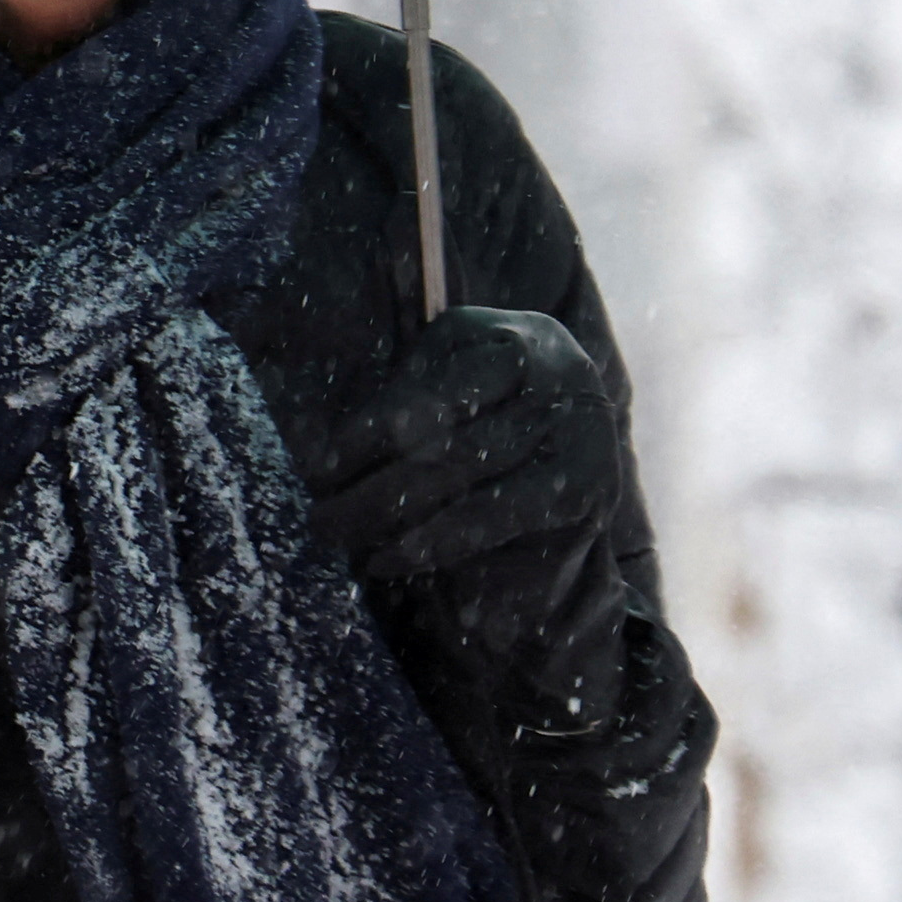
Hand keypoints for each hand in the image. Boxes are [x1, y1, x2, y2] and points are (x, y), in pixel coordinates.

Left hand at [296, 305, 627, 730]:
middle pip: (448, 450)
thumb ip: (404, 389)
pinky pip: (500, 527)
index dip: (370, 434)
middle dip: (374, 492)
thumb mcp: (448, 365)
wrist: (574, 416)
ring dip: (401, 527)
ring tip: (351, 547)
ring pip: (472, 494)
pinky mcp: (588, 496)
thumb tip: (313, 439)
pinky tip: (394, 559)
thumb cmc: (487, 388)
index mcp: (514, 341)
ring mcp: (581, 442)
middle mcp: (559, 385)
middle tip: (321, 521)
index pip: (434, 396)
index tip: (318, 469)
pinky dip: (442, 547)